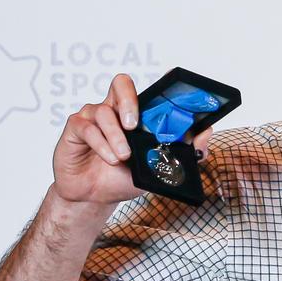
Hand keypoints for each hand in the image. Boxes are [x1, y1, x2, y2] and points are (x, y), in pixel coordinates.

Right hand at [51, 74, 211, 204]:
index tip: (171, 85)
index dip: (160, 85)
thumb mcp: (156, 168)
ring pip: (104, 112)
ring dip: (116, 136)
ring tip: (123, 156)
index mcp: (135, 114)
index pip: (146, 91)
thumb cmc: (123, 178)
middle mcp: (114, 110)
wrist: (93, 197)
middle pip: (120, 83)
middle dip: (129, 100)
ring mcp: (93, 117)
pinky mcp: (75, 128)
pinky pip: (87, 127)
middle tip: (134, 124)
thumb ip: (184, 152)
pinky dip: (101, 144)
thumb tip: (205, 133)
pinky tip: (109, 158)